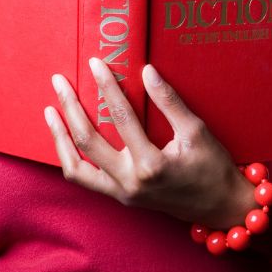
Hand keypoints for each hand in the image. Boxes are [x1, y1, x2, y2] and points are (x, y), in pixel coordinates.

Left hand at [44, 58, 256, 229]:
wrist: (220, 207)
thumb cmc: (213, 168)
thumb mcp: (196, 131)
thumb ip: (169, 102)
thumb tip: (147, 72)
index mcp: (150, 165)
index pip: (121, 117)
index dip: (106, 86)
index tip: (96, 64)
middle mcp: (129, 182)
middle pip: (86, 141)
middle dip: (70, 107)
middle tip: (59, 82)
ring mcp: (121, 193)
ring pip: (75, 168)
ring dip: (60, 139)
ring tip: (50, 113)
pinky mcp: (121, 198)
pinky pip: (85, 179)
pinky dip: (71, 158)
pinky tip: (66, 138)